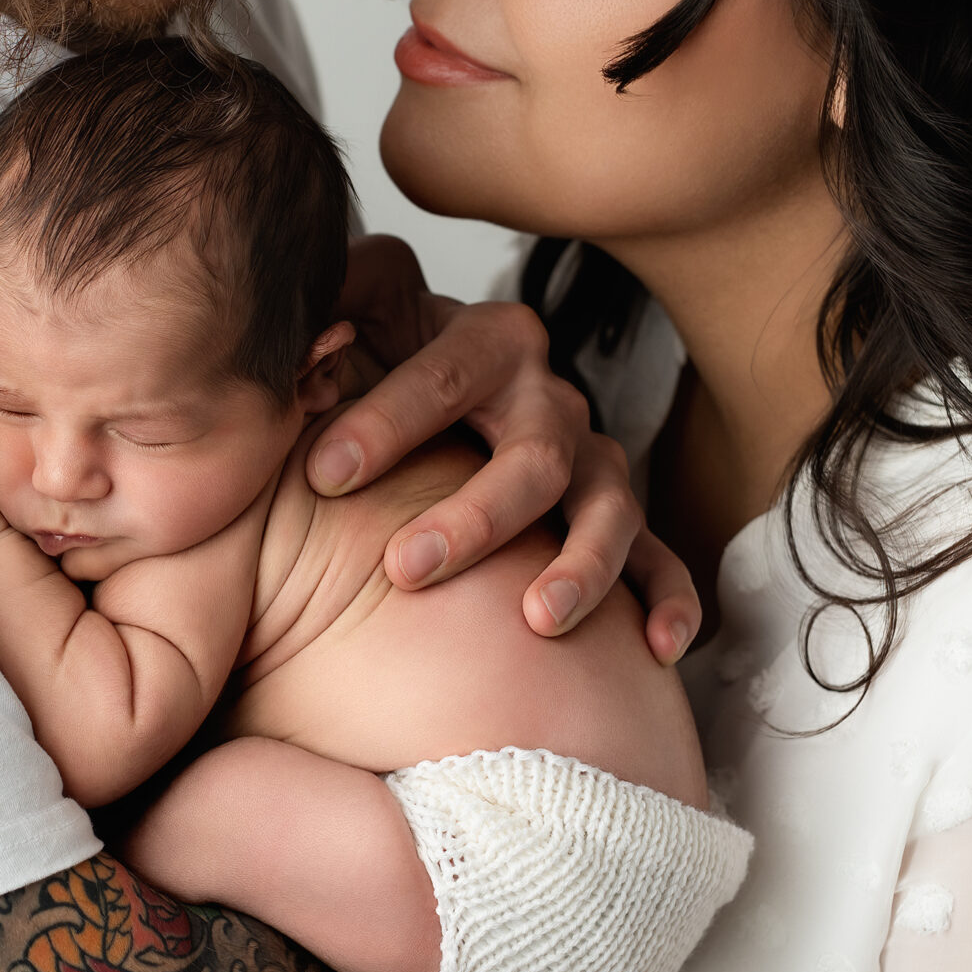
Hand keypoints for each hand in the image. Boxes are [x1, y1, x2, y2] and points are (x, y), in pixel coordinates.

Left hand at [314, 242, 700, 656]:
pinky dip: (667, 600)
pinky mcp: (619, 520)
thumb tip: (305, 350)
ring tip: (538, 619)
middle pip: (535, 456)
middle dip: (474, 516)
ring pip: (610, 509)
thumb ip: (320, 323)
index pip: (440, 380)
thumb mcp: (345, 324)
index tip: (326, 474)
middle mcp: (550, 400)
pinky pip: (660, 560)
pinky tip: (656, 647)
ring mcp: (593, 461)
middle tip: (405, 569)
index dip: (384, 425)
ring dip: (582, 565)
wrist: (431, 394)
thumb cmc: (376, 363)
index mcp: (486, 342)